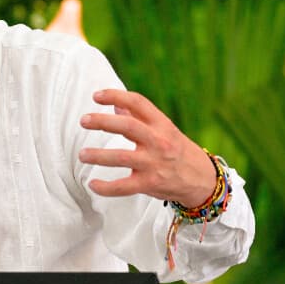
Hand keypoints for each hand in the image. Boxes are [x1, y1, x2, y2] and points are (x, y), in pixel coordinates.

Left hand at [78, 89, 215, 206]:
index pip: (138, 103)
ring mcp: (154, 163)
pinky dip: (105, 187)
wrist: (202, 180)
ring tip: (82, 154)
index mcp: (162, 124)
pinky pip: (123, 187)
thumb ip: (140, 119)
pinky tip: (92, 184)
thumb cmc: (178, 151)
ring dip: (98, 155)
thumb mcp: (164, 130)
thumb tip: (115, 105)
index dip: (116, 96)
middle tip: (83, 121)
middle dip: (102, 122)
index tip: (96, 96)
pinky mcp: (150, 184)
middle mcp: (158, 141)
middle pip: (128, 127)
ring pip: (121, 157)